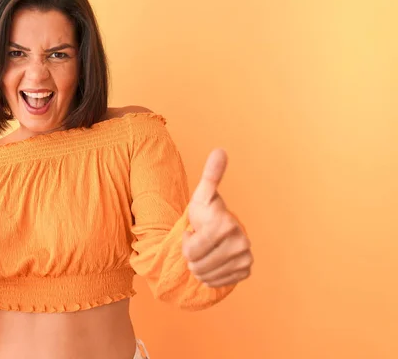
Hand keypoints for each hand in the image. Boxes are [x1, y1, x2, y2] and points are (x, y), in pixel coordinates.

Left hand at [182, 148, 252, 286]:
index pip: (190, 251)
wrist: (220, 229)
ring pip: (205, 276)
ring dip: (199, 266)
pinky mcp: (245, 271)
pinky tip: (214, 261)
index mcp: (226, 225)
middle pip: (196, 266)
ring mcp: (245, 259)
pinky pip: (217, 283)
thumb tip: (220, 150)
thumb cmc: (206, 212)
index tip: (194, 230)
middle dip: (192, 256)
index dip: (187, 242)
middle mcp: (240, 243)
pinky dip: (211, 275)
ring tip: (206, 251)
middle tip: (201, 241)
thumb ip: (210, 174)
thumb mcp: (202, 194)